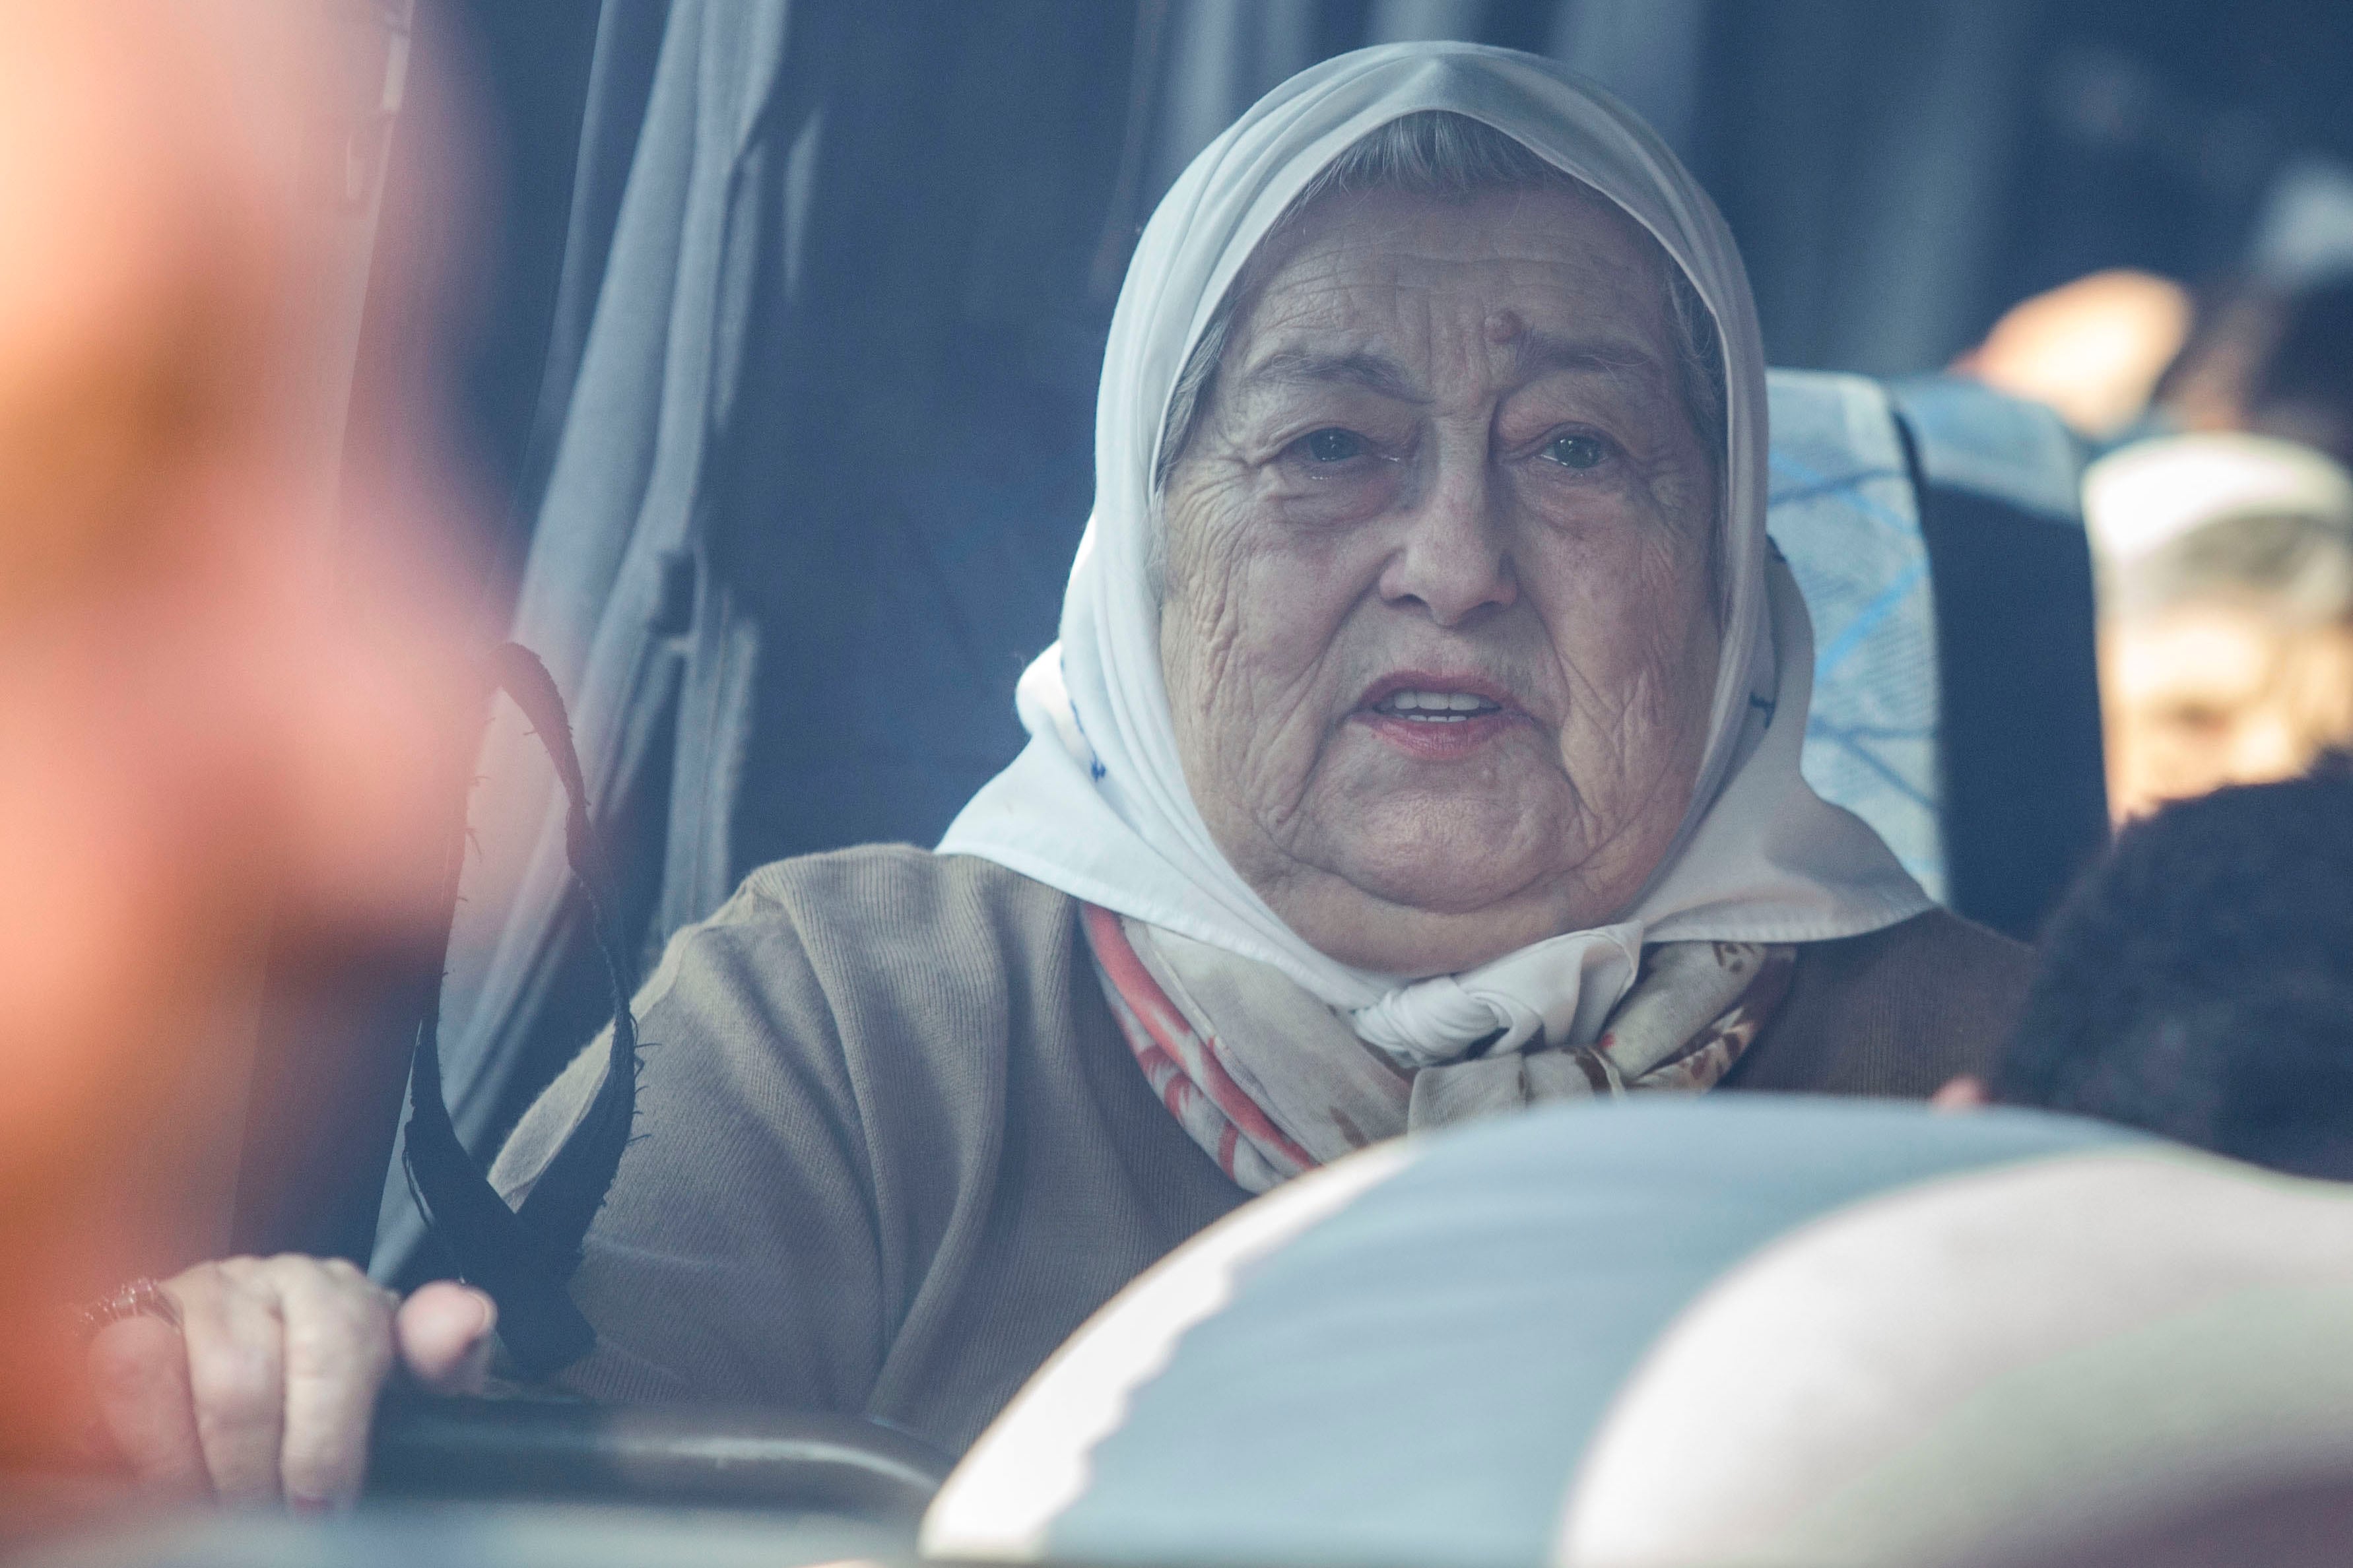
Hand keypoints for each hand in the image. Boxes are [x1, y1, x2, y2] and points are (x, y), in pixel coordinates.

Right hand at [86, 1257, 495, 1508]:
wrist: (253, 1366)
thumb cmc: (334, 1385)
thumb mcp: (403, 1379)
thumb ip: (443, 1356)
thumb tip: (468, 1320)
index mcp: (337, 1292)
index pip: (336, 1348)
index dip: (327, 1442)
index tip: (325, 1505)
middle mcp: (262, 1280)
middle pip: (243, 1382)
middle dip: (254, 1472)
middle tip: (264, 1517)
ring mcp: (189, 1295)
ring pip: (172, 1377)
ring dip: (192, 1464)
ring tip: (214, 1503)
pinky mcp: (123, 1321)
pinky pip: (122, 1375)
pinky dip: (141, 1441)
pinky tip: (165, 1477)